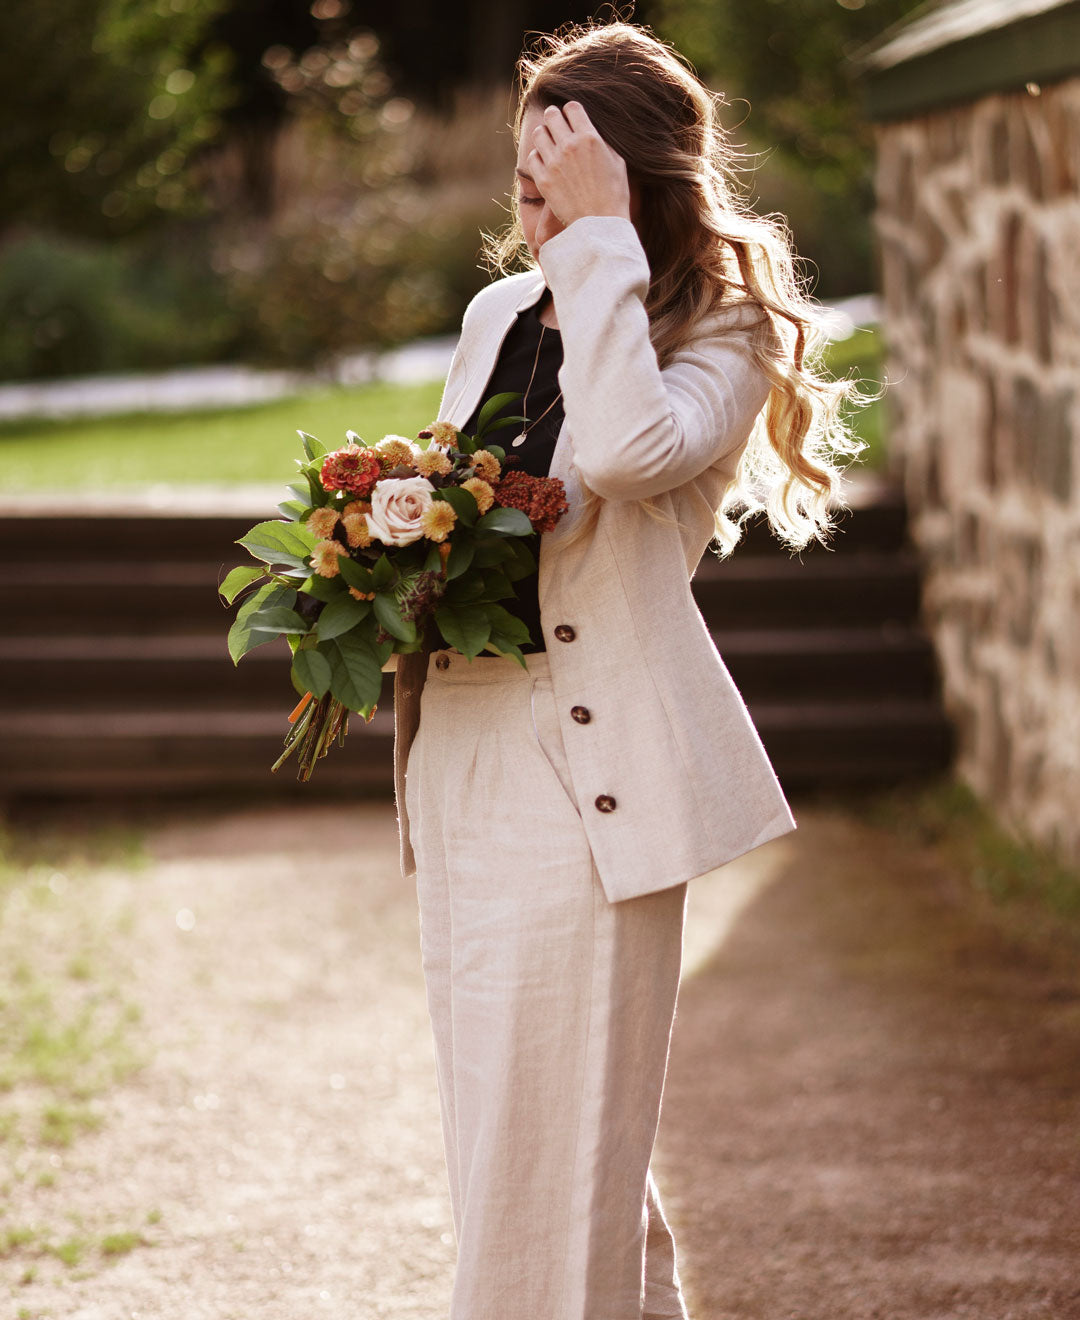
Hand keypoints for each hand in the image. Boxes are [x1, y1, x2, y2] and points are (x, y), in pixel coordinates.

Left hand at [526, 102, 631, 227]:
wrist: (600, 225)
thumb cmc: (614, 195)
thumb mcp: (617, 161)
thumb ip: (602, 140)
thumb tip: (591, 129)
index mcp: (590, 137)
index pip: (571, 107)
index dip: (571, 111)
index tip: (572, 119)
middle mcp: (569, 146)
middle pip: (551, 115)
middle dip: (554, 119)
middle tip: (557, 128)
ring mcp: (554, 163)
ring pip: (539, 133)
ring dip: (544, 136)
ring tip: (551, 145)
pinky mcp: (543, 180)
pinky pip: (532, 157)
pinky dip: (538, 157)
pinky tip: (546, 164)